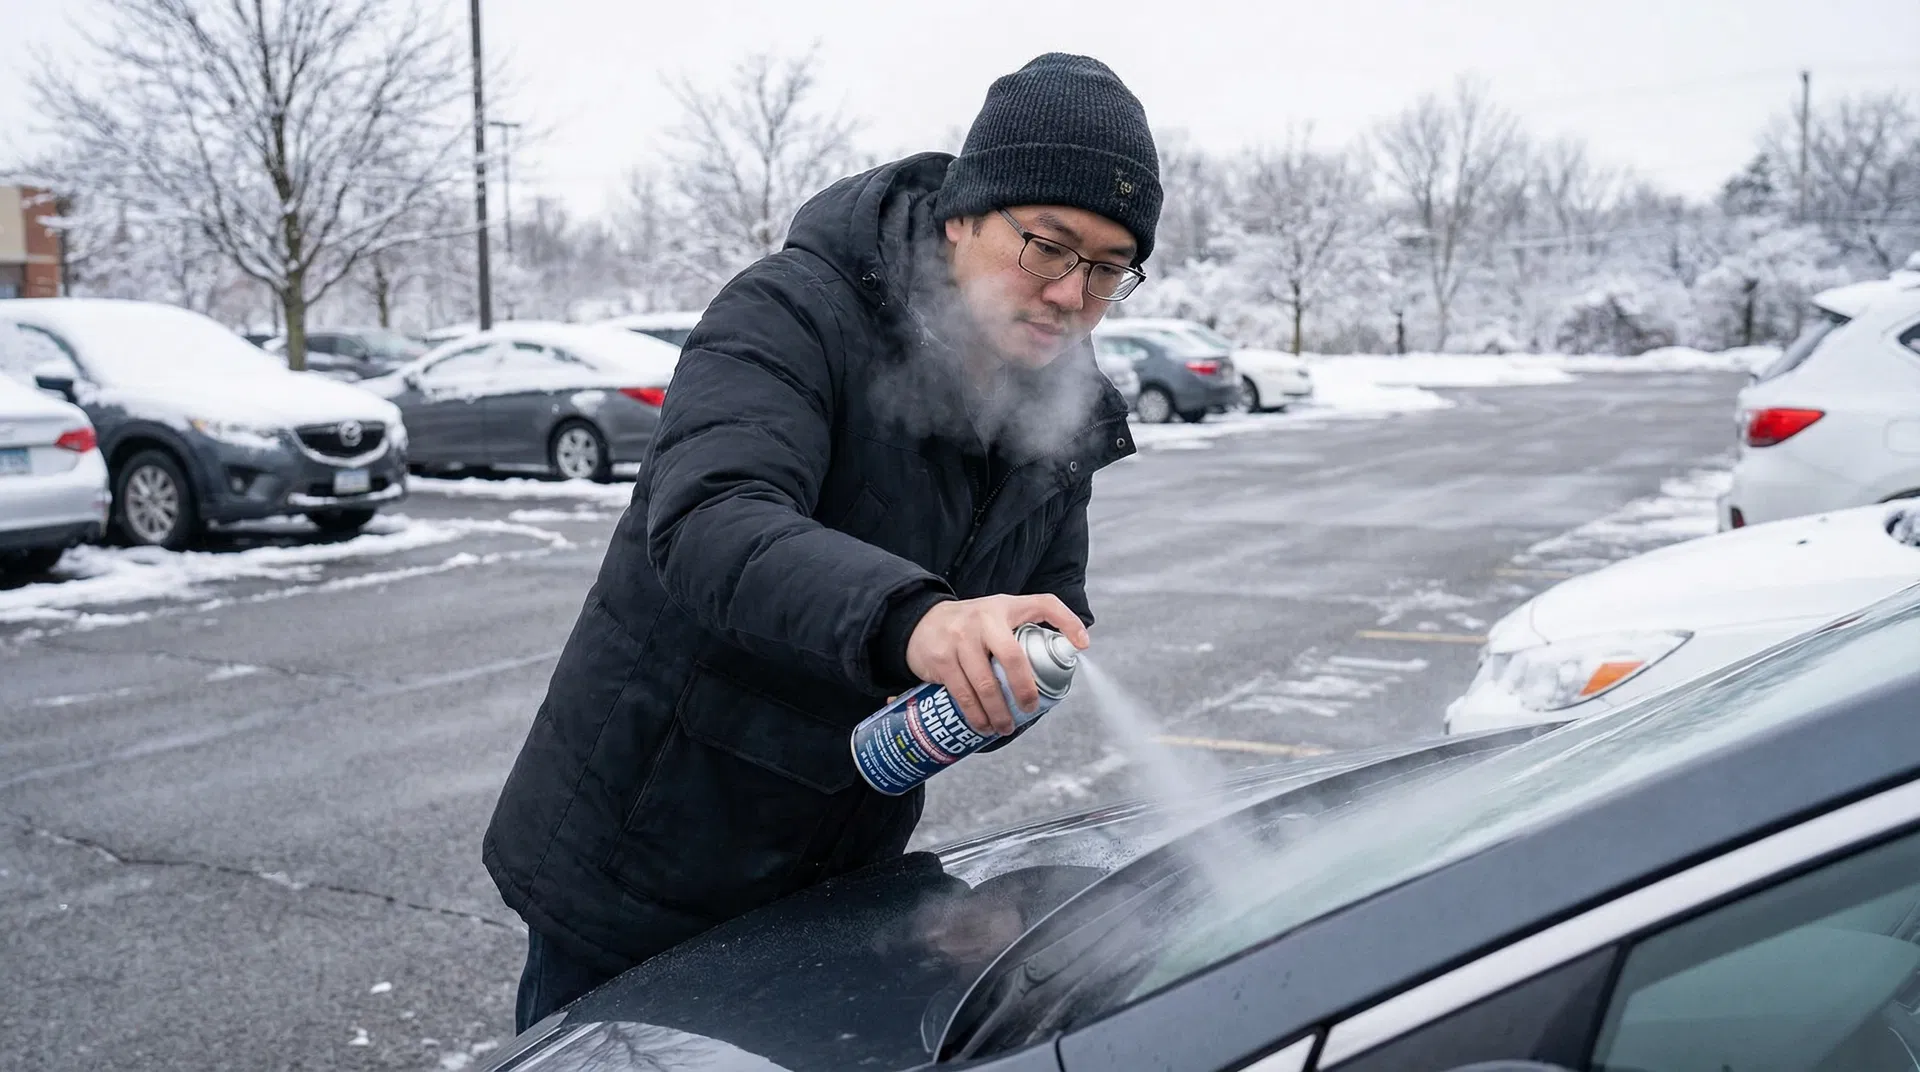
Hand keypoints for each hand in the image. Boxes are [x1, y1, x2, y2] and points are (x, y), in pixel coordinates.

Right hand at [904, 594, 1089, 736]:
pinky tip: (982, 725)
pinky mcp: (942, 660)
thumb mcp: (1001, 613)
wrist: (921, 622)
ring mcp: (960, 639)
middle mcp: (983, 620)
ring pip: (986, 683)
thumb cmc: (973, 623)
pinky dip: (975, 715)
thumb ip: (1029, 624)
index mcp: (1005, 608)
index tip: (1083, 646)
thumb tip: (1074, 648)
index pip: (1044, 604)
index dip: (1067, 622)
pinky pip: (962, 693)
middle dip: (1025, 689)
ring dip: (998, 712)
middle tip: (1029, 709)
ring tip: (1005, 727)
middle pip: (1012, 658)